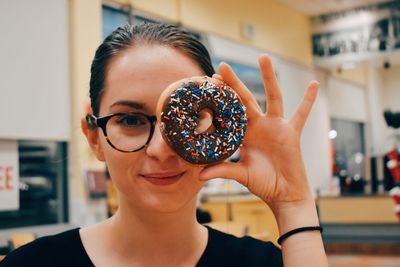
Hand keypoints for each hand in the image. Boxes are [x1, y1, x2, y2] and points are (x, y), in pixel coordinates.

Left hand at [199, 55, 319, 211]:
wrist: (283, 193)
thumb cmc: (262, 184)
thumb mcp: (241, 175)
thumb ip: (222, 171)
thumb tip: (199, 175)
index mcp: (243, 134)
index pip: (229, 112)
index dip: (220, 100)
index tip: (207, 85)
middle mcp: (258, 126)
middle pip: (245, 99)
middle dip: (234, 83)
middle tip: (222, 66)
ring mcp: (276, 126)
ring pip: (273, 97)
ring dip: (269, 77)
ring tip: (263, 57)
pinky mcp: (291, 132)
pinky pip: (301, 114)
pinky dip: (308, 100)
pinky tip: (313, 83)